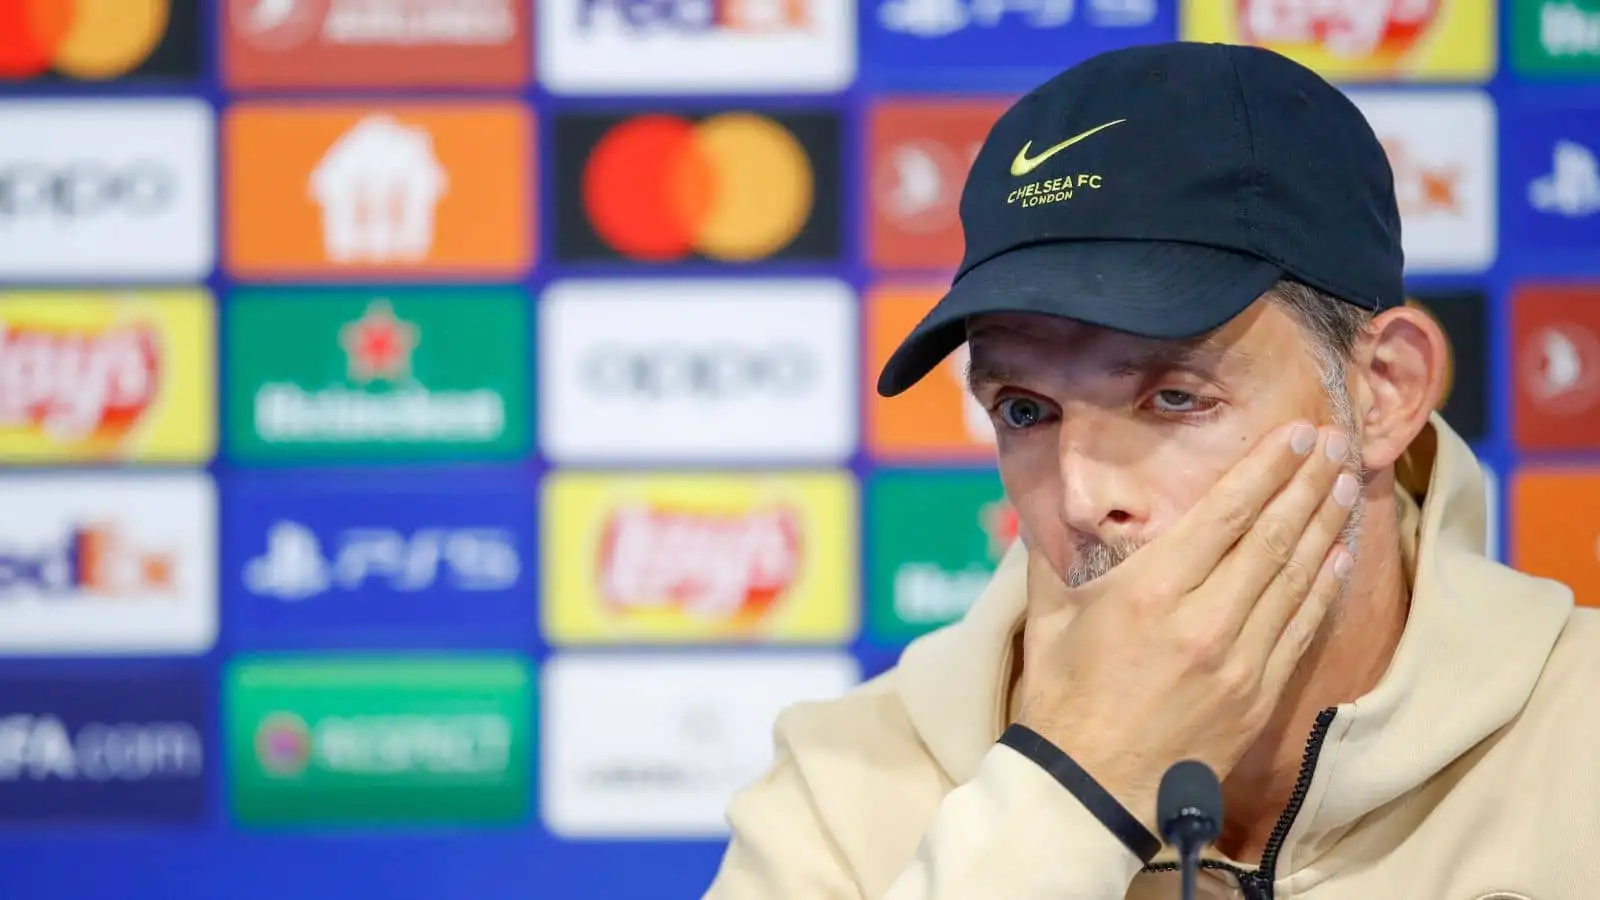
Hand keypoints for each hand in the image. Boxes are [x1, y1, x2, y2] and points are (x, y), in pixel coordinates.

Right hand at [1013, 421, 1357, 830]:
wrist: (1089, 790)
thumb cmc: (1062, 700)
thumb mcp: (1047, 618)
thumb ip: (1052, 555)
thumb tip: (1045, 507)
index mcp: (1149, 592)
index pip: (1224, 514)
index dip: (1265, 469)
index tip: (1293, 434)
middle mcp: (1203, 620)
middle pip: (1271, 537)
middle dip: (1307, 483)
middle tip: (1334, 442)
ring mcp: (1239, 661)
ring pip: (1295, 578)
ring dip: (1324, 525)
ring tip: (1346, 483)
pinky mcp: (1259, 696)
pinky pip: (1301, 629)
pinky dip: (1324, 588)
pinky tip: (1338, 555)